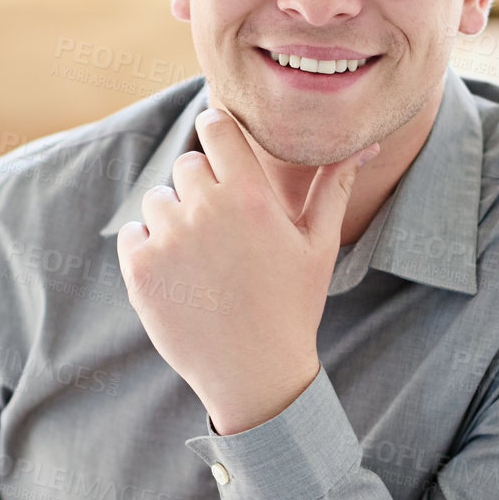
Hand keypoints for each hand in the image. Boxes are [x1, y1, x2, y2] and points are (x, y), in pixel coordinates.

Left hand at [115, 109, 378, 434]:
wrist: (255, 373)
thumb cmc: (292, 305)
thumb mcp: (319, 245)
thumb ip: (334, 186)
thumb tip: (366, 143)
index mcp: (251, 197)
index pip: (215, 126)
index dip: (217, 133)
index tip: (222, 154)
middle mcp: (205, 211)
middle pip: (187, 165)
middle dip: (201, 188)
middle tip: (223, 231)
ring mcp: (168, 240)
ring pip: (157, 199)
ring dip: (173, 219)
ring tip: (202, 259)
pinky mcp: (140, 269)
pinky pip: (132, 233)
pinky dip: (148, 249)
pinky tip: (180, 276)